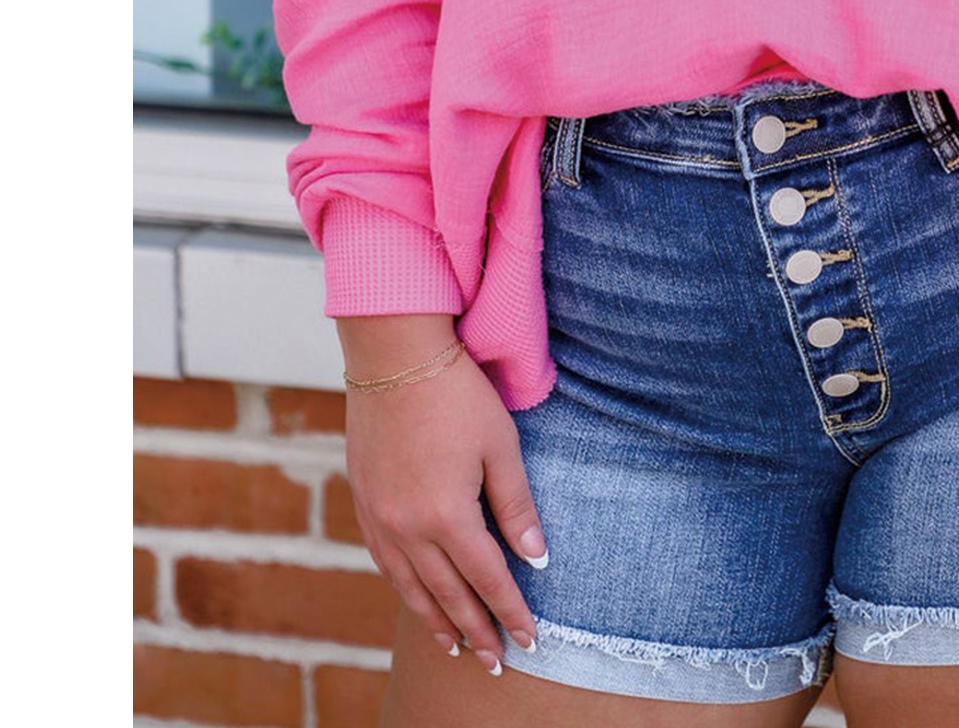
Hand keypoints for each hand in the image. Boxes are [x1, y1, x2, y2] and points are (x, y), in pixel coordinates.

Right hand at [339, 318, 547, 675]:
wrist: (395, 355)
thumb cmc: (457, 393)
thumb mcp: (500, 445)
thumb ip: (517, 506)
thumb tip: (537, 558)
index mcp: (447, 515)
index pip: (488, 578)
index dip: (512, 611)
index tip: (531, 640)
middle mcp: (408, 528)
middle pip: (448, 594)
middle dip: (476, 630)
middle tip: (496, 661)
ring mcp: (380, 519)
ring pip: (411, 587)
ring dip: (436, 621)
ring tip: (457, 647)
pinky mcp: (364, 503)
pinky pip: (386, 564)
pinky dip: (406, 590)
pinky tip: (418, 599)